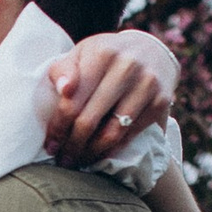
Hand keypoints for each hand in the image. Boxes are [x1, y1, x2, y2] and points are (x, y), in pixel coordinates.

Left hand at [40, 26, 178, 166]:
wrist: (152, 51)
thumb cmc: (107, 56)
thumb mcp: (83, 53)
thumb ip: (65, 69)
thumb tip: (64, 89)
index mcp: (102, 54)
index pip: (72, 101)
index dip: (58, 128)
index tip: (50, 146)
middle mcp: (127, 68)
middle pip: (90, 120)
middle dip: (72, 145)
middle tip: (64, 160)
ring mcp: (147, 85)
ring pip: (112, 133)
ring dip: (92, 152)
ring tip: (80, 161)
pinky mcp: (161, 102)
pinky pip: (131, 135)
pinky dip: (113, 149)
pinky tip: (101, 154)